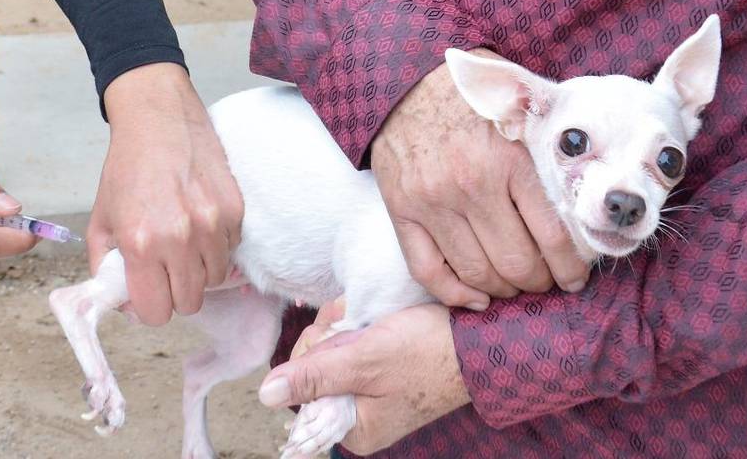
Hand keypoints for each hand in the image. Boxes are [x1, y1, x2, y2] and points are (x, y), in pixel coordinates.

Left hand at [87, 63, 243, 325]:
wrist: (158, 118)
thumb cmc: (126, 167)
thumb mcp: (100, 219)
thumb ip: (106, 267)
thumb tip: (123, 304)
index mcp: (141, 243)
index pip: (156, 313)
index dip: (150, 308)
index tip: (148, 293)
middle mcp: (180, 238)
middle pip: (189, 303)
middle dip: (174, 293)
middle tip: (165, 270)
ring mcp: (213, 225)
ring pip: (214, 281)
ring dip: (198, 271)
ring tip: (182, 244)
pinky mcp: (235, 211)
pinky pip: (230, 252)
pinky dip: (216, 247)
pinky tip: (199, 222)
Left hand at [258, 301, 468, 454]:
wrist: (481, 339)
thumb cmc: (428, 353)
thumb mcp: (364, 362)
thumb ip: (314, 377)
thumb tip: (265, 395)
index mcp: (354, 428)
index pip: (301, 391)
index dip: (311, 356)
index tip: (337, 339)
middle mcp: (358, 413)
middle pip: (313, 366)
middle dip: (330, 336)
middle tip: (359, 326)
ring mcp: (368, 388)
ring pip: (330, 347)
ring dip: (346, 325)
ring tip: (372, 320)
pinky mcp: (378, 365)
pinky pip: (350, 341)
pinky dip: (359, 324)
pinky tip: (375, 318)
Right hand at [370, 50, 588, 308]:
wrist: (404, 82)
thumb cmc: (471, 99)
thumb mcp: (519, 113)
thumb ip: (548, 154)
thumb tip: (589, 200)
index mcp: (508, 160)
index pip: (552, 236)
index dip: (570, 268)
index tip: (576, 278)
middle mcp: (470, 185)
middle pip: (516, 263)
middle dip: (538, 283)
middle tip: (546, 282)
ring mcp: (432, 201)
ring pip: (476, 273)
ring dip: (502, 290)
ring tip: (514, 285)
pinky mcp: (401, 211)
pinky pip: (428, 270)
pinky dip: (455, 294)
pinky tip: (476, 297)